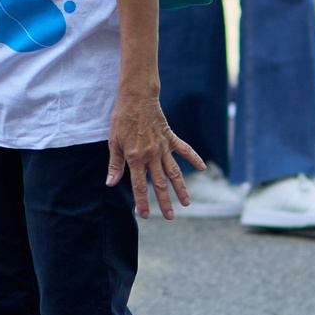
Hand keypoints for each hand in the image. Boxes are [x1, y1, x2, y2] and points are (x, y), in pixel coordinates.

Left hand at [102, 89, 201, 218]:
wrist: (136, 97)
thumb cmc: (122, 119)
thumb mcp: (113, 142)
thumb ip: (115, 165)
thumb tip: (111, 183)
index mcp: (136, 157)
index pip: (140, 186)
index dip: (143, 202)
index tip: (146, 215)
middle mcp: (152, 155)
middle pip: (160, 183)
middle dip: (165, 202)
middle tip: (170, 217)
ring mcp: (163, 147)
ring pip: (174, 172)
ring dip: (181, 189)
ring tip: (187, 203)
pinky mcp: (170, 137)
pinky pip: (185, 150)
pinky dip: (194, 159)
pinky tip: (203, 168)